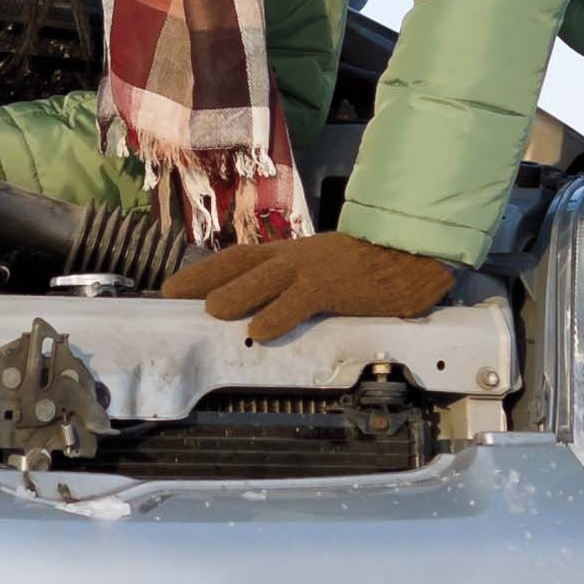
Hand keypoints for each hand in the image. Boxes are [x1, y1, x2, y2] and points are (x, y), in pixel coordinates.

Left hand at [168, 232, 458, 341]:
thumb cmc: (374, 267)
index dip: (206, 270)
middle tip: (171, 294)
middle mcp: (296, 257)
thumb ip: (298, 286)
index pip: (242, 257)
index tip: (175, 284)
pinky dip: (279, 314)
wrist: (412, 254)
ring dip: (236, 293)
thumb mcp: (327, 270)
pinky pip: (301, 300)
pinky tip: (261, 329)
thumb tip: (268, 306)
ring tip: (210, 310)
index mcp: (293, 255)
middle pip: (241, 262)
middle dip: (204, 277)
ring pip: (266, 278)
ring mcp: (315, 269)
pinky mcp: (336, 285)